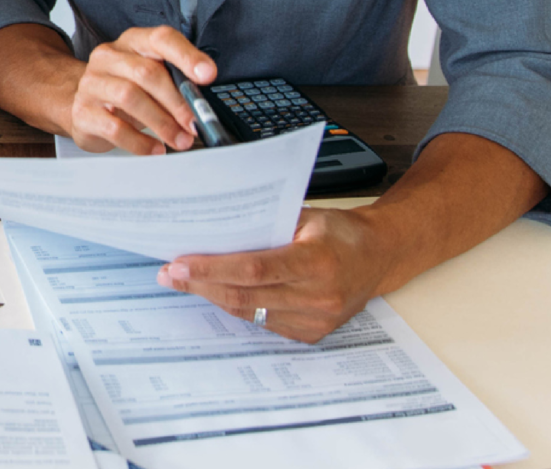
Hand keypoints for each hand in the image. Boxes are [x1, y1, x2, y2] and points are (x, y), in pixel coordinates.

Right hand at [65, 25, 216, 154]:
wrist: (83, 104)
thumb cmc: (125, 90)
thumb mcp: (150, 79)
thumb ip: (175, 83)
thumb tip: (202, 106)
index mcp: (132, 42)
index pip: (161, 39)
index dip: (186, 55)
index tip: (208, 75)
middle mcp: (109, 57)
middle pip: (147, 72)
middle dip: (177, 101)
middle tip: (195, 123)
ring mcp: (92, 83)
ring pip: (129, 97)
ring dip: (162, 123)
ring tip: (180, 140)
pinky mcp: (82, 112)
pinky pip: (114, 128)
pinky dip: (140, 142)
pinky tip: (156, 149)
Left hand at [163, 206, 394, 342]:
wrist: (380, 257)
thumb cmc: (343, 233)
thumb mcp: (307, 216)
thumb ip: (267, 224)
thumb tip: (215, 228)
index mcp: (316, 261)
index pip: (253, 269)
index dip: (212, 269)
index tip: (180, 264)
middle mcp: (318, 296)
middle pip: (245, 295)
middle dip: (201, 285)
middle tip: (170, 274)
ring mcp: (316, 319)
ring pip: (250, 312)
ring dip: (214, 297)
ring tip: (185, 282)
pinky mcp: (313, 333)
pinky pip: (264, 322)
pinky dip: (238, 307)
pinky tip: (218, 292)